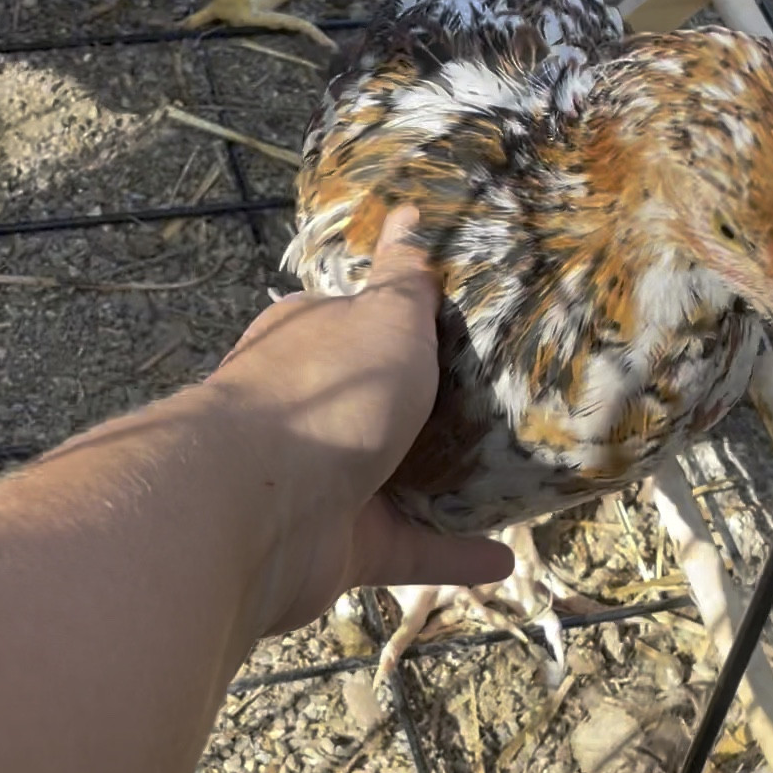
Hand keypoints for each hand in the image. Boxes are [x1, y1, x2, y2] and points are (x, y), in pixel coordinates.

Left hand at [204, 205, 512, 635]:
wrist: (262, 507)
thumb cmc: (330, 390)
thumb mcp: (384, 318)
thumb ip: (404, 278)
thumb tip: (408, 212)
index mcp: (312, 342)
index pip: (357, 321)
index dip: (403, 318)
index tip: (465, 324)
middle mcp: (314, 409)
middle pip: (379, 405)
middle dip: (427, 411)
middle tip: (504, 407)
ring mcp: (325, 481)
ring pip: (395, 481)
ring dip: (445, 487)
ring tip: (510, 481)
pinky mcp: (342, 546)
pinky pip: (410, 548)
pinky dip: (452, 555)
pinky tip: (502, 560)